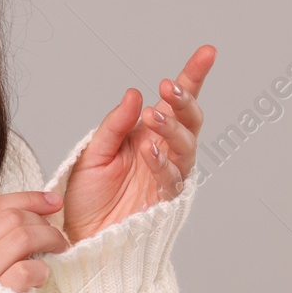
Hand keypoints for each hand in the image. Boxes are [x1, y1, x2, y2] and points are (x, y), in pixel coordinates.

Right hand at [0, 191, 71, 291]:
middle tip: (57, 234)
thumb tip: (24, 218)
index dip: (28, 199)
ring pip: (21, 237)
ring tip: (59, 250)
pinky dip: (40, 269)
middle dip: (42, 221)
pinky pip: (26, 270)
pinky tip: (41, 278)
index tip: (53, 201)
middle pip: (10, 218)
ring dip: (49, 239)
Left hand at [61, 46, 215, 243]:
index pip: (174, 102)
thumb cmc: (87, 198)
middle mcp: (162, 151)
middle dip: (184, 101)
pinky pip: (171, 177)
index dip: (192, 77)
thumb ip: (114, 126)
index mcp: (146, 134)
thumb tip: (135, 95)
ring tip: (154, 117)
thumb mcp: (92, 154)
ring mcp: (166, 175)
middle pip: (189, 120)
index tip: (207, 53)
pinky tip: (148, 151)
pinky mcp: (165, 200)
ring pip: (186, 145)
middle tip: (169, 88)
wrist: (84, 239)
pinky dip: (161, 162)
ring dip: (172, 128)